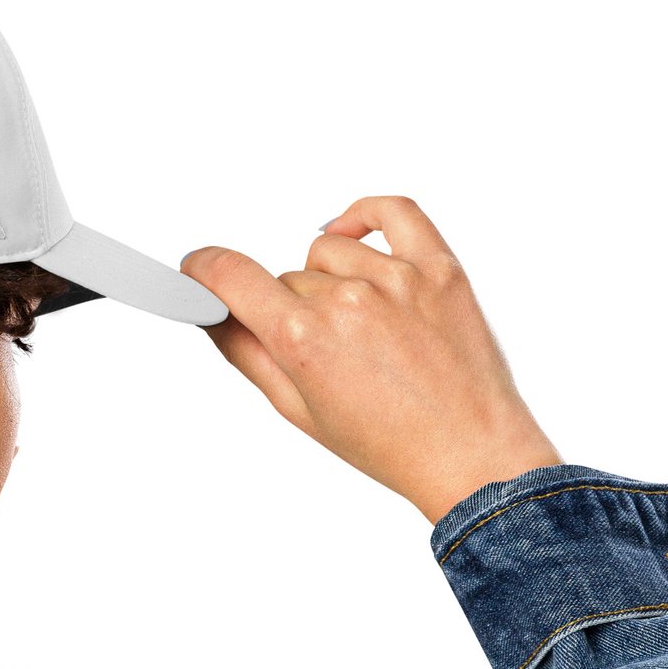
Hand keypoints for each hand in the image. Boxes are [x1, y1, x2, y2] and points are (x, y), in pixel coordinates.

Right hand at [180, 197, 562, 524]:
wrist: (471, 457)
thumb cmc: (391, 446)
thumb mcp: (299, 411)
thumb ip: (248, 355)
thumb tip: (215, 317)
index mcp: (304, 339)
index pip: (231, 276)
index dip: (203, 269)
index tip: (197, 270)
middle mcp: (347, 300)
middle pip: (287, 277)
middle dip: (288, 307)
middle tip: (318, 352)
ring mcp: (398, 278)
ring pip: (329, 250)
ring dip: (328, 278)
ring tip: (355, 325)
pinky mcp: (440, 267)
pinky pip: (392, 212)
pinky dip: (363, 214)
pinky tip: (350, 230)